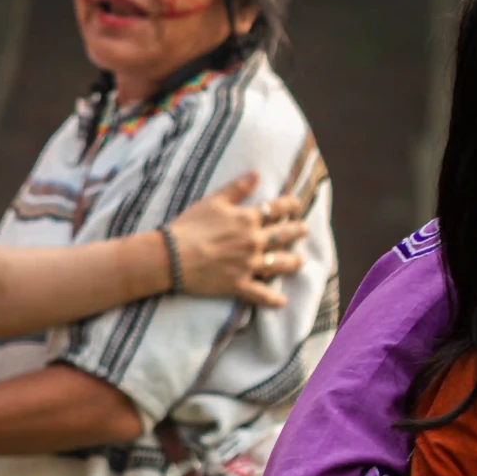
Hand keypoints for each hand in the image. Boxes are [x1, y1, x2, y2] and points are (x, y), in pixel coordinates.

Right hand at [169, 172, 307, 307]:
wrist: (172, 256)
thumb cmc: (189, 226)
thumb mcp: (212, 201)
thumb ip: (237, 188)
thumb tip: (257, 173)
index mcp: (247, 219)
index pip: (277, 209)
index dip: (290, 205)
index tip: (296, 204)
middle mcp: (254, 241)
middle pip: (283, 235)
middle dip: (297, 231)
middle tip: (304, 230)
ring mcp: (248, 265)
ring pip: (279, 263)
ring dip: (293, 262)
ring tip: (301, 260)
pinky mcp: (239, 284)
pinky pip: (261, 294)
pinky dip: (272, 300)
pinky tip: (282, 302)